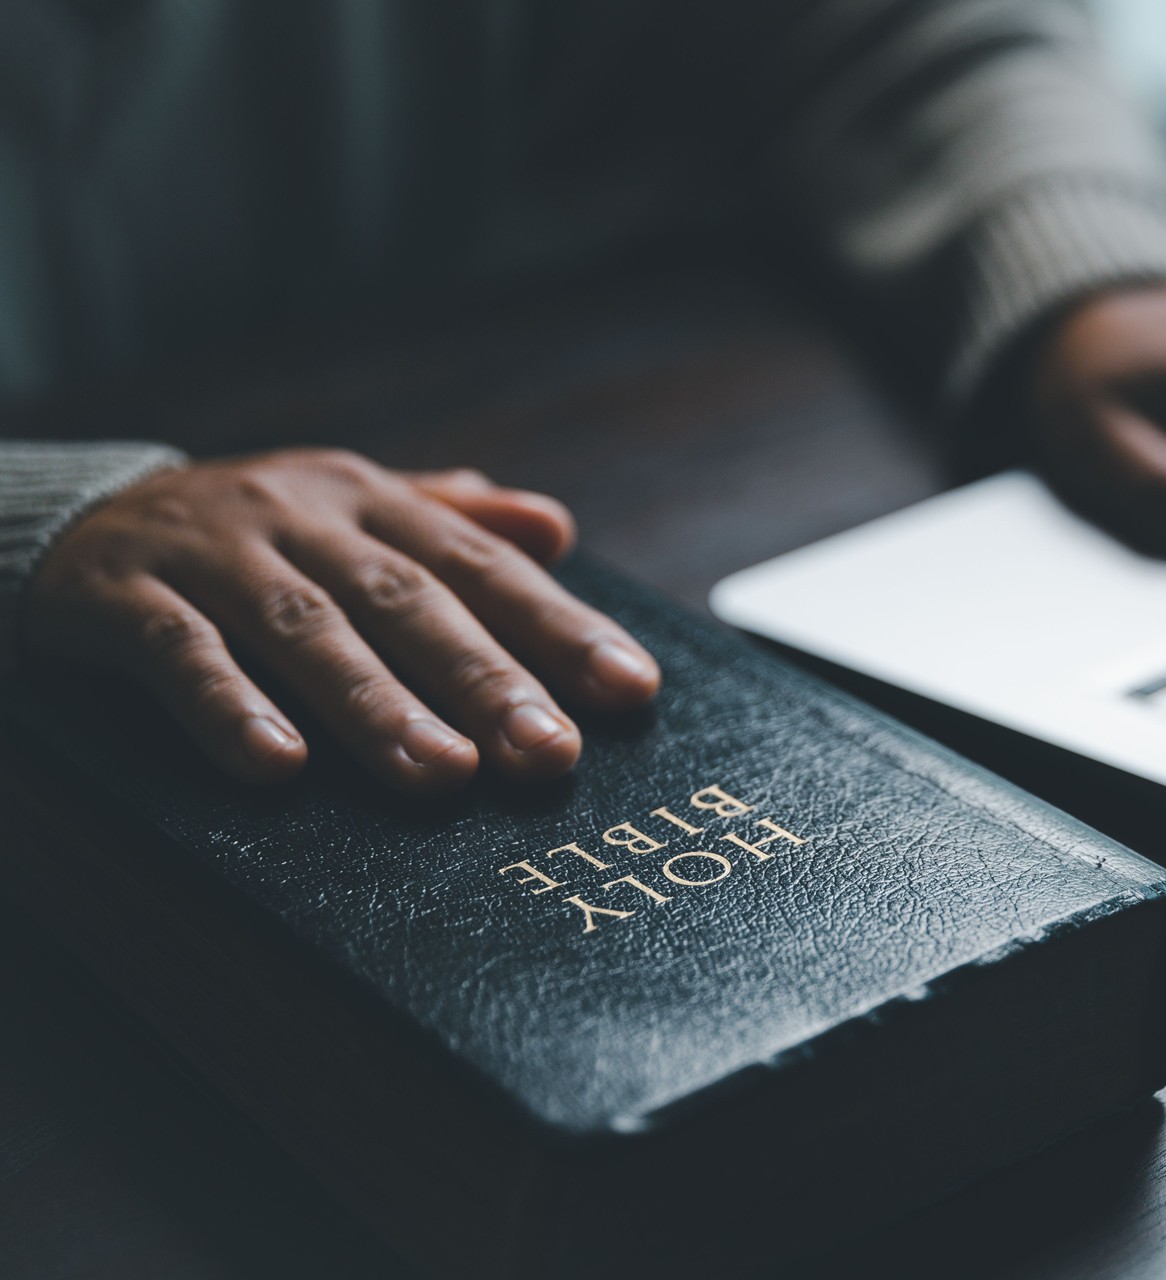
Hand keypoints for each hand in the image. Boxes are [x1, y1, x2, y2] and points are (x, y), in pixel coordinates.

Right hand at [23, 449, 659, 791]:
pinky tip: (276, 769)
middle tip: (551, 755)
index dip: (559, 626)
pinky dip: (229, 708)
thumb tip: (557, 527)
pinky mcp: (120, 598)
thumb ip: (450, 520)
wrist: (68, 516)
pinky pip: (179, 655)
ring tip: (444, 776)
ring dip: (377, 707)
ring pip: (307, 633)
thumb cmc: (246, 536)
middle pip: (408, 602)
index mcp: (369, 502)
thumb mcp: (347, 512)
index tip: (631, 691)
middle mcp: (302, 517)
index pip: (482, 567)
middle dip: (486, 680)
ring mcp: (211, 554)